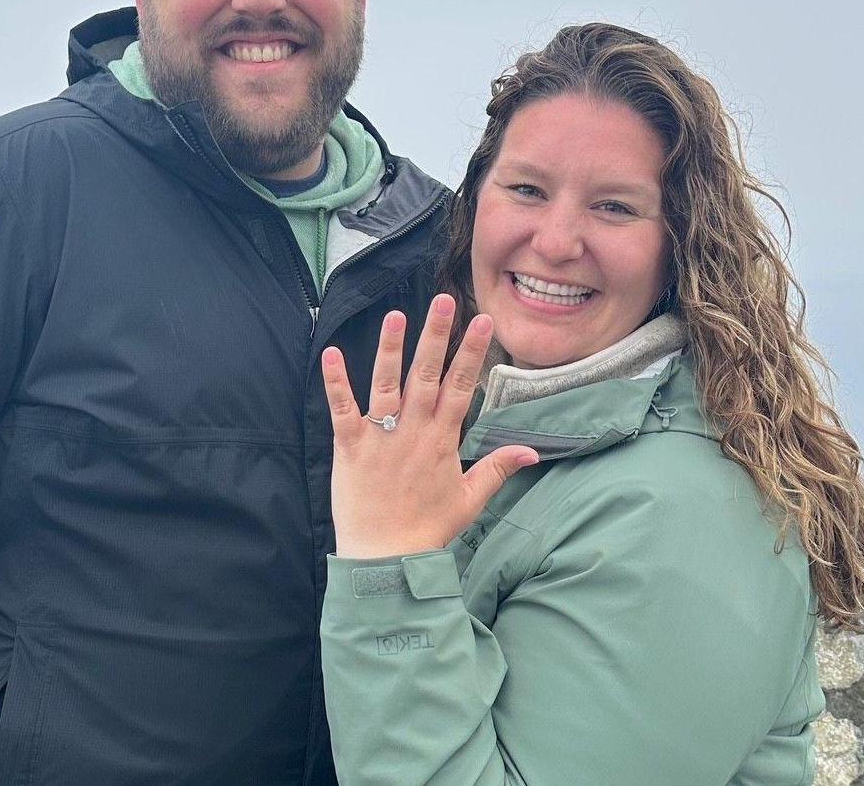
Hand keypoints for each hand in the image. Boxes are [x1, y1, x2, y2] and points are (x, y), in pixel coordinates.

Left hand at [322, 294, 538, 558]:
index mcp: (442, 440)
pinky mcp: (350, 447)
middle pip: (427, 375)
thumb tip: (532, 451)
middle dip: (437, 336)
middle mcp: (413, 431)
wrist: (386, 561)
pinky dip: (336, 383)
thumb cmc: (428, 531)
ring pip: (387, 384)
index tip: (483, 321)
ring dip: (391, 349)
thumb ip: (498, 469)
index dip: (473, 352)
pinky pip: (343, 409)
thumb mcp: (470, 500)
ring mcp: (381, 436)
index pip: (462, 387)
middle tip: (444, 300)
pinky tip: (332, 354)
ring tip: (396, 315)